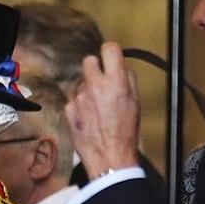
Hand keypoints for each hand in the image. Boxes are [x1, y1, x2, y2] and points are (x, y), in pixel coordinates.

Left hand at [66, 43, 143, 174]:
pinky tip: (87, 115)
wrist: (109, 155)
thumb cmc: (126, 130)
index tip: (111, 58)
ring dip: (87, 87)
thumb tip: (121, 69)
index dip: (111, 52)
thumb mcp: (136, 101)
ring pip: (80, 81)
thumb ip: (127, 80)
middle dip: (95, 67)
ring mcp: (79, 97)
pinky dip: (78, 103)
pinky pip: (73, 98)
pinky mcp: (68, 109)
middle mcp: (95, 85)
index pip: (109, 49)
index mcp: (116, 81)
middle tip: (102, 80)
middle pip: (89, 60)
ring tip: (96, 104)